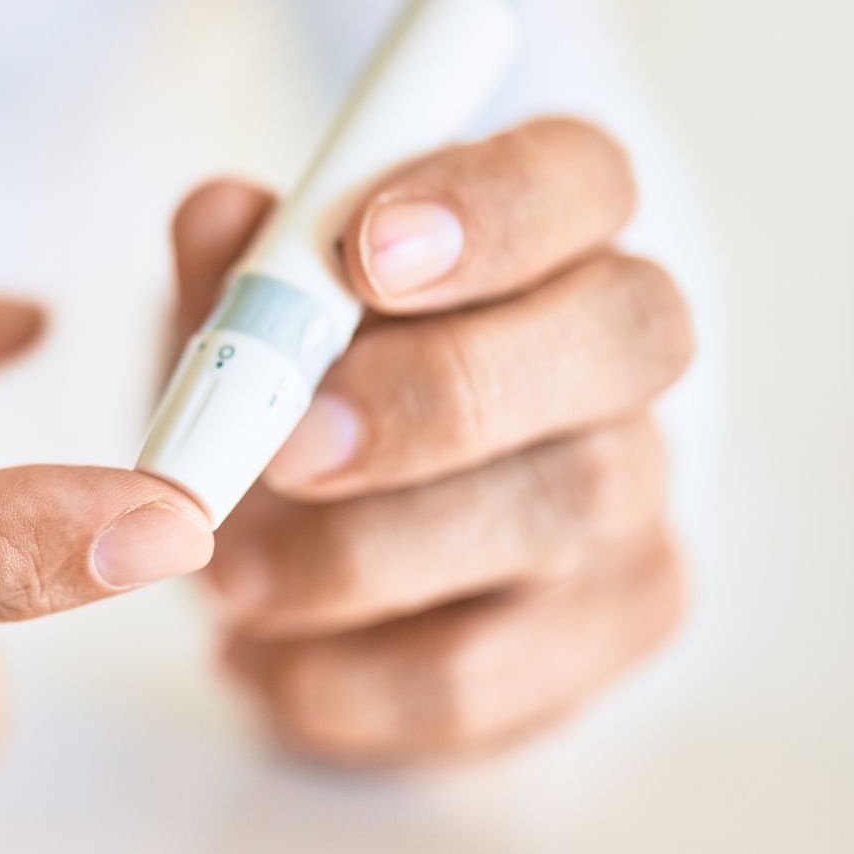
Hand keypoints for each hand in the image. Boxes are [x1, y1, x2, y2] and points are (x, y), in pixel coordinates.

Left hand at [174, 118, 692, 765]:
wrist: (310, 562)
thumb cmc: (296, 400)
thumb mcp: (243, 322)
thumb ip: (237, 271)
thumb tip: (219, 218)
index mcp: (546, 237)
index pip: (582, 177)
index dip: (495, 205)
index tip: (367, 251)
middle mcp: (619, 358)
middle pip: (624, 333)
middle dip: (444, 388)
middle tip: (289, 445)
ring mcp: (635, 499)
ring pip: (561, 506)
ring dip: (366, 552)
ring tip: (234, 577)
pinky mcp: (610, 630)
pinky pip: (492, 670)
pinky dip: (347, 676)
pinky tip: (261, 661)